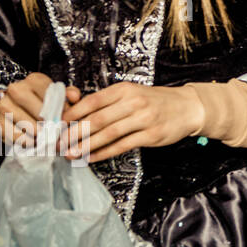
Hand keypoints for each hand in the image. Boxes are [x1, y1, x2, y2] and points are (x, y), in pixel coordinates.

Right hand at [0, 73, 76, 146]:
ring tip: (47, 137)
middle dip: (52, 125)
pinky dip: (29, 141)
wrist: (4, 104)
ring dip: (41, 135)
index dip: (63, 111)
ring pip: (30, 126)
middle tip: (58, 132)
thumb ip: (67, 94)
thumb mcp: (52, 93)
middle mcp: (17, 89)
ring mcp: (5, 105)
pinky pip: (18, 137)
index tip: (65, 119)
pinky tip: (34, 140)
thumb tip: (75, 97)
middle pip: (42, 113)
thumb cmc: (34, 100)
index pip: (55, 97)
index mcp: (35, 80)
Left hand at [60, 82, 205, 162]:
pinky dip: (104, 153)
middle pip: (97, 120)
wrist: (188, 107)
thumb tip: (77, 115)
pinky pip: (122, 146)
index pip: (93, 101)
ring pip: (108, 134)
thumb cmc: (156, 101)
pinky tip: (92, 157)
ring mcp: (144, 119)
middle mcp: (134, 102)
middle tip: (59, 144)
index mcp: (125, 89)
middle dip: (74, 134)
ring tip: (71, 154)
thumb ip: (108, 102)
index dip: (73, 114)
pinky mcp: (151, 135)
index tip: (58, 125)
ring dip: (86, 146)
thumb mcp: (133, 93)